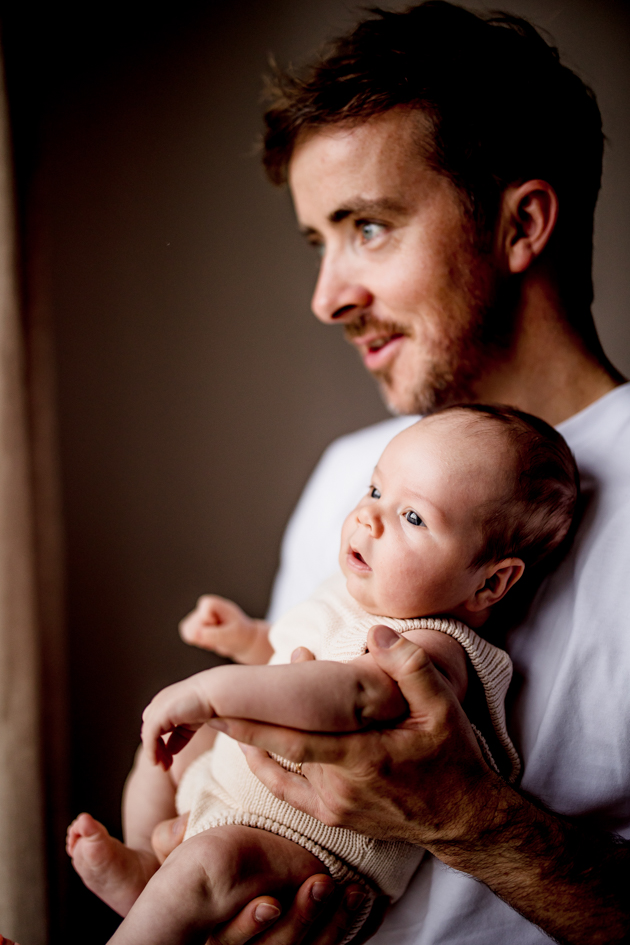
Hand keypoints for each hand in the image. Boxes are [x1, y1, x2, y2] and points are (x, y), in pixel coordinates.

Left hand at [142, 673, 216, 768]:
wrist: (216, 692)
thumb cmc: (215, 703)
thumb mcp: (196, 721)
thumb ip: (183, 734)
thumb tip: (172, 750)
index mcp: (172, 701)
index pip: (160, 725)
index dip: (163, 743)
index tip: (171, 760)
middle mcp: (162, 702)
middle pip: (151, 730)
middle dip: (156, 749)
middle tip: (166, 766)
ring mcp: (159, 707)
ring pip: (149, 735)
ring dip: (155, 753)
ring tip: (165, 767)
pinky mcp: (158, 715)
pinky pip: (150, 738)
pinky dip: (152, 752)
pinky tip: (158, 762)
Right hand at [151, 815, 380, 944]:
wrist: (225, 877)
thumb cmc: (199, 865)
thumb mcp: (178, 856)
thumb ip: (172, 841)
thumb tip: (181, 825)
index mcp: (213, 931)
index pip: (229, 940)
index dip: (249, 925)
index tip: (270, 903)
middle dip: (301, 920)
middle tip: (321, 884)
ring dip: (332, 923)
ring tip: (349, 889)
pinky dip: (347, 929)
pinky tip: (359, 901)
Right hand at [179, 595, 272, 663]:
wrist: (242, 641)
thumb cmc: (240, 635)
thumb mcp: (231, 635)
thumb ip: (213, 635)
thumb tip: (195, 635)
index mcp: (213, 603)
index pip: (204, 613)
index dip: (213, 623)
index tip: (224, 624)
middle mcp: (202, 607)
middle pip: (194, 624)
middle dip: (207, 634)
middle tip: (221, 633)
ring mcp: (197, 616)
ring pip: (188, 631)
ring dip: (203, 640)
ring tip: (216, 637)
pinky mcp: (194, 626)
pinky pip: (188, 637)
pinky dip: (201, 643)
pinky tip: (212, 640)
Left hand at [208, 624, 496, 849]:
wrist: (463, 818)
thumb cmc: (452, 757)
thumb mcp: (443, 708)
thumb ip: (410, 667)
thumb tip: (376, 633)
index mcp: (363, 759)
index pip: (294, 742)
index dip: (254, 726)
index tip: (219, 707)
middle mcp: (340, 788)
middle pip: (281, 748)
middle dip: (248, 720)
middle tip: (221, 690)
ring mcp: (334, 806)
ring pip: (282, 765)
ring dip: (257, 735)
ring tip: (238, 703)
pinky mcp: (333, 816)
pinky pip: (287, 791)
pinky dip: (266, 766)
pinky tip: (253, 744)